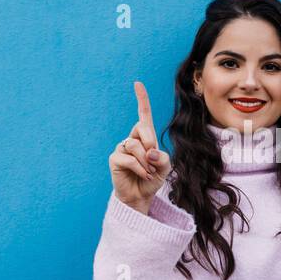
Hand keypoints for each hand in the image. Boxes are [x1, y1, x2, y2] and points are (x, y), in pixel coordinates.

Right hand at [109, 81, 171, 211]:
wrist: (140, 196)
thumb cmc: (152, 178)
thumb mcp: (165, 166)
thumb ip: (162, 156)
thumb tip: (147, 151)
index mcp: (145, 136)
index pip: (143, 114)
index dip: (141, 99)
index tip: (137, 83)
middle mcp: (132, 138)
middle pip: (142, 128)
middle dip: (151, 144)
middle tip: (152, 160)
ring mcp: (122, 147)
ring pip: (135, 145)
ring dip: (146, 161)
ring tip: (147, 171)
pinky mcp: (115, 158)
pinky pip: (129, 158)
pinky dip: (140, 168)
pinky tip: (141, 175)